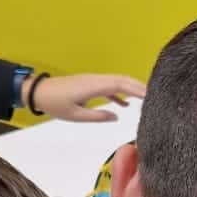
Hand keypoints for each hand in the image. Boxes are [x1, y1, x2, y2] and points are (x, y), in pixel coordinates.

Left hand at [29, 73, 144, 122]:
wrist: (39, 92)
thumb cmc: (55, 103)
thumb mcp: (76, 115)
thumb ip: (97, 116)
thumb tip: (116, 116)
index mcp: (94, 86)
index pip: (121, 85)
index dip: (137, 88)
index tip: (151, 94)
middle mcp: (96, 80)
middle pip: (123, 80)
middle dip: (140, 86)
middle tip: (157, 95)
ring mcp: (94, 81)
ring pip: (118, 81)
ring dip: (132, 88)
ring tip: (147, 99)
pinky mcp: (91, 84)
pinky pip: (109, 86)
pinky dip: (120, 93)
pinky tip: (125, 105)